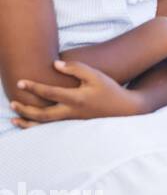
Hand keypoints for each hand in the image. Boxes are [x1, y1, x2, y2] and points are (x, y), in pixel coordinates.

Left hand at [10, 60, 141, 126]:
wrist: (125, 109)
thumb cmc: (110, 90)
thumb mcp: (96, 75)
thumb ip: (76, 68)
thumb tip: (55, 64)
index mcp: (76, 98)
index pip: (49, 93)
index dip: (33, 87)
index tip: (20, 82)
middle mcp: (72, 112)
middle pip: (42, 114)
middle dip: (25, 110)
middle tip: (13, 103)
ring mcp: (73, 122)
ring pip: (45, 126)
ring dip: (27, 123)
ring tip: (14, 119)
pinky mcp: (74, 126)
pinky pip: (51, 130)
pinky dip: (38, 129)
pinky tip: (30, 126)